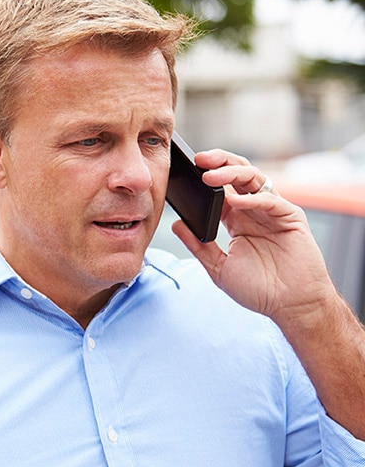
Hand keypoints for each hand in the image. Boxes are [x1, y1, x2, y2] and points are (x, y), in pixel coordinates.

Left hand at [171, 149, 335, 326]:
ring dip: (232, 173)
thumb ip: (198, 245)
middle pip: (238, 175)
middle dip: (219, 163)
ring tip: (209, 176)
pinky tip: (234, 200)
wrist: (290, 306)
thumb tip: (175, 225)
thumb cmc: (258, 289)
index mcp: (237, 220)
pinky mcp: (291, 218)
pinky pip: (271, 201)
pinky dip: (252, 199)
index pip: (220, 189)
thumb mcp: (218, 267)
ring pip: (254, 180)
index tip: (185, 171)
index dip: (205, 178)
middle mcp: (254, 211)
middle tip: (199, 160)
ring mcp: (273, 212)